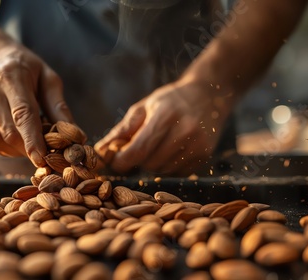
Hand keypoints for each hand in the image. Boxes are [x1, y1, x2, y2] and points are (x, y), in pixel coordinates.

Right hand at [0, 42, 72, 166]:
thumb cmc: (21, 66)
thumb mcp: (46, 76)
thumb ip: (59, 105)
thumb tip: (75, 134)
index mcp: (11, 77)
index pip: (22, 114)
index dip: (33, 139)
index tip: (43, 158)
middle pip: (9, 132)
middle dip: (29, 148)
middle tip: (46, 153)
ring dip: (17, 151)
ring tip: (32, 145)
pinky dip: (5, 149)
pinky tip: (17, 143)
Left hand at [95, 79, 234, 174]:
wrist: (208, 94)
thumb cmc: (169, 100)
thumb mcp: (143, 107)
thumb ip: (122, 131)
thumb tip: (100, 152)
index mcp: (166, 115)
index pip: (139, 149)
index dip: (122, 160)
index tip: (114, 160)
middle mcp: (185, 131)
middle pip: (149, 163)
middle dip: (138, 159)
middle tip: (139, 145)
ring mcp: (198, 145)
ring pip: (162, 170)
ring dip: (153, 162)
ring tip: (159, 143)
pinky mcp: (204, 155)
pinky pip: (176, 172)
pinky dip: (168, 165)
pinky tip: (173, 148)